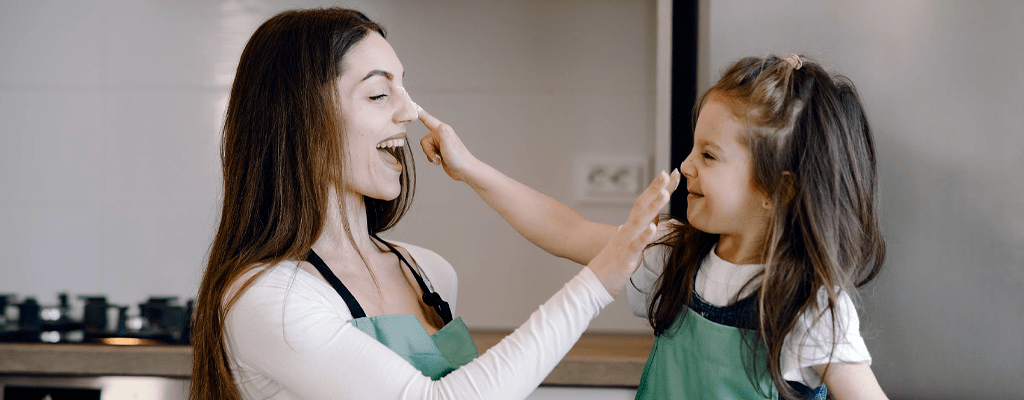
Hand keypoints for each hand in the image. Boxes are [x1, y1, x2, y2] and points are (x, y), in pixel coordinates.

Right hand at [417, 108, 476, 181]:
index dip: (420, 113)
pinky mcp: (439, 151)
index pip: (428, 119)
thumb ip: (443, 135)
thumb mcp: (449, 145)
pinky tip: (440, 161)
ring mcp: (439, 143)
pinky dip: (432, 158)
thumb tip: (440, 125)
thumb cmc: (459, 158)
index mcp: (442, 130)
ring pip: (425, 148)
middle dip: (428, 151)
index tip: (412, 105)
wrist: (464, 170)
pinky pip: (428, 153)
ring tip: (440, 159)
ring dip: (431, 155)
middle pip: (424, 140)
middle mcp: (440, 134)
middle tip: (438, 156)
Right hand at [586, 169, 680, 295]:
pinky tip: (653, 228)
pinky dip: (644, 236)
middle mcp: (628, 230)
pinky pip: (635, 245)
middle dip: (657, 188)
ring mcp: (626, 242)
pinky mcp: (625, 258)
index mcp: (631, 227)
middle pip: (643, 204)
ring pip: (640, 221)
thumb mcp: (632, 245)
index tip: (673, 174)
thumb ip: (643, 232)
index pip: (646, 202)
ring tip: (666, 192)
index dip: (659, 188)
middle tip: (670, 172)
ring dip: (653, 206)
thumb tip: (655, 222)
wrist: (594, 283)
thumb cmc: (614, 265)